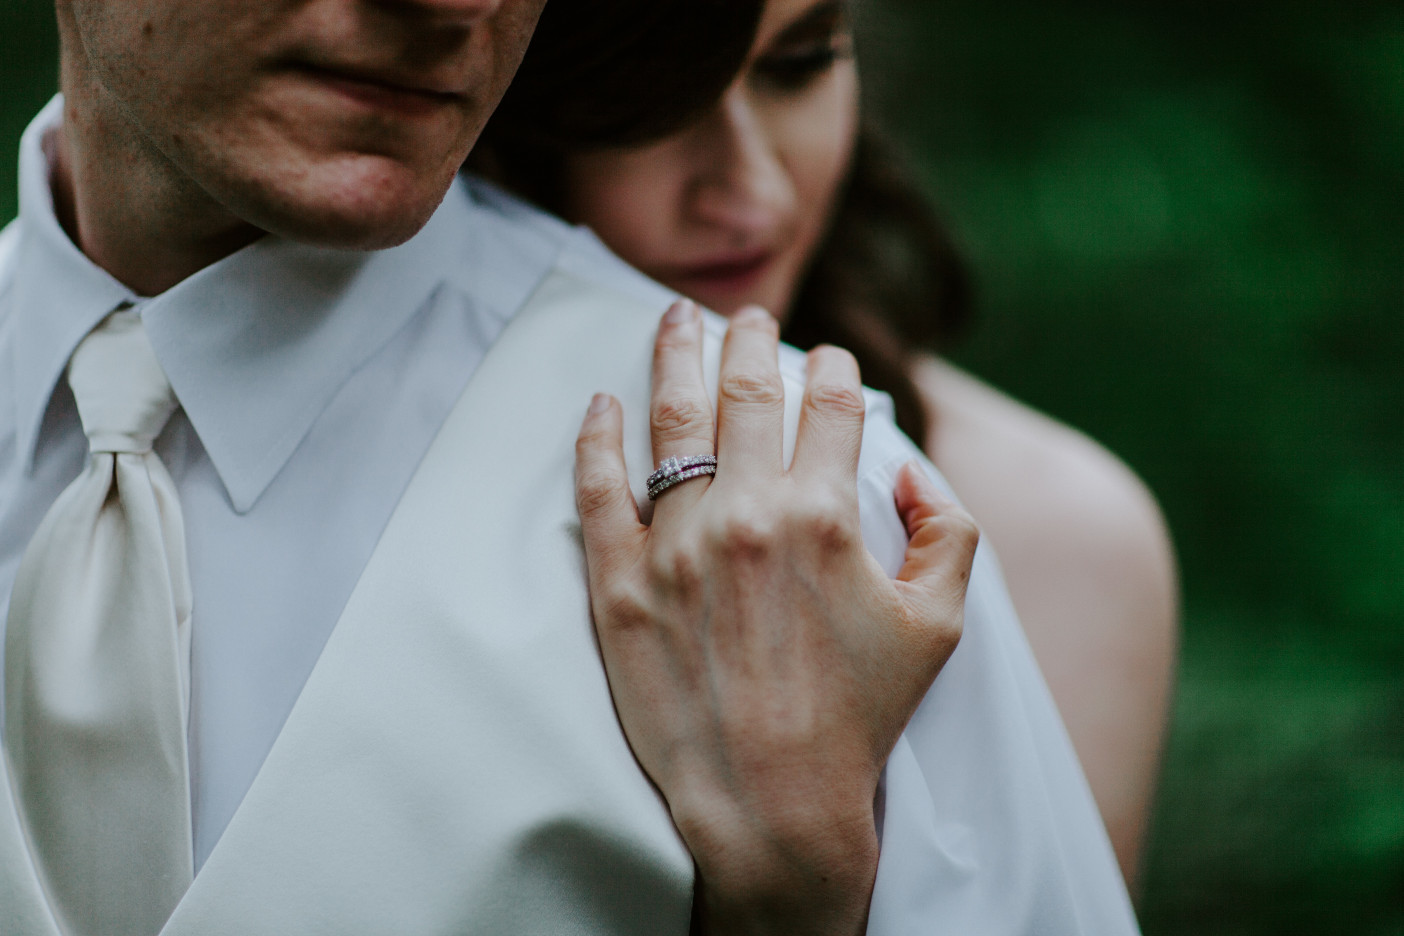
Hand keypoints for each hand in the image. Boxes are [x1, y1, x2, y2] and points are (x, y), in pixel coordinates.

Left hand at [574, 301, 978, 934]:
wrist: (772, 803)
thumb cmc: (858, 716)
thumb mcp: (939, 624)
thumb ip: (948, 531)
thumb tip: (912, 473)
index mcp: (826, 517)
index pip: (832, 409)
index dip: (834, 372)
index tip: (826, 361)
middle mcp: (747, 516)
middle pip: (747, 394)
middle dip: (751, 340)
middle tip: (748, 315)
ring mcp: (676, 547)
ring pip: (671, 420)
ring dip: (676, 356)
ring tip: (674, 318)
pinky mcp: (619, 584)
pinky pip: (597, 491)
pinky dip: (595, 439)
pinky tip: (598, 402)